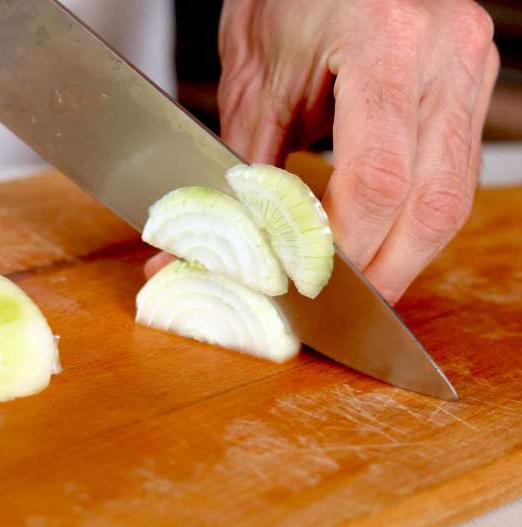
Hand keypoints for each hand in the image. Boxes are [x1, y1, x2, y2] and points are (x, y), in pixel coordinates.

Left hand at [217, 0, 498, 302]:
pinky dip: (415, 215)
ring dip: (405, 251)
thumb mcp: (255, 80)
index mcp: (386, 41)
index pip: (376, 180)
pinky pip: (452, 170)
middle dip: (384, 269)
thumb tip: (236, 241)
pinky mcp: (467, 81)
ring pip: (450, 193)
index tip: (306, 284)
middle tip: (342, 308)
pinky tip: (384, 238)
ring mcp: (467, 65)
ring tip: (363, 285)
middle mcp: (445, 53)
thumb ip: (250, 168)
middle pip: (429, 201)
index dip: (342, 248)